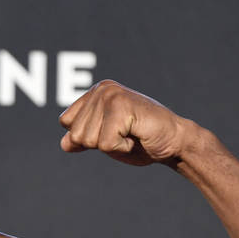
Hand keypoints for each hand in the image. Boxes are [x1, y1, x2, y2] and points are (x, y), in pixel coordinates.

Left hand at [59, 80, 193, 166]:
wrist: (173, 142)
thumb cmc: (140, 141)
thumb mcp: (104, 141)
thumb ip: (83, 139)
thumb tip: (64, 143)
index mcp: (95, 93)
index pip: (66, 123)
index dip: (87, 137)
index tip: (112, 132)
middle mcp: (102, 89)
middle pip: (76, 134)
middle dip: (99, 143)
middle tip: (125, 134)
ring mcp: (111, 96)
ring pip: (88, 140)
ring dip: (111, 146)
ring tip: (131, 134)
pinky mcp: (121, 107)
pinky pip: (105, 144)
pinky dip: (122, 148)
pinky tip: (136, 136)